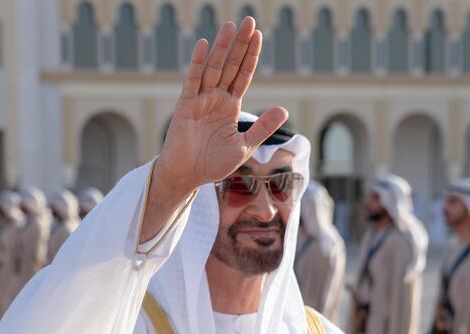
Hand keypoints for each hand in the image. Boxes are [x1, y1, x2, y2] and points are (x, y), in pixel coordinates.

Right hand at [140, 17, 288, 241]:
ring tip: (231, 26)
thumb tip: (284, 110)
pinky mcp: (186, 106)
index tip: (259, 35)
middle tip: (249, 21)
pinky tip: (204, 45)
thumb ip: (262, 128)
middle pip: (230, 65)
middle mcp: (216, 98)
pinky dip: (197, 63)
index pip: (243, 75)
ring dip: (222, 48)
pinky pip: (192, 81)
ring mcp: (200, 100)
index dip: (250, 56)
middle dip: (240, 44)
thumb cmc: (213, 163)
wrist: (188, 176)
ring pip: (213, 68)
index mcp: (230, 106)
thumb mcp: (244, 146)